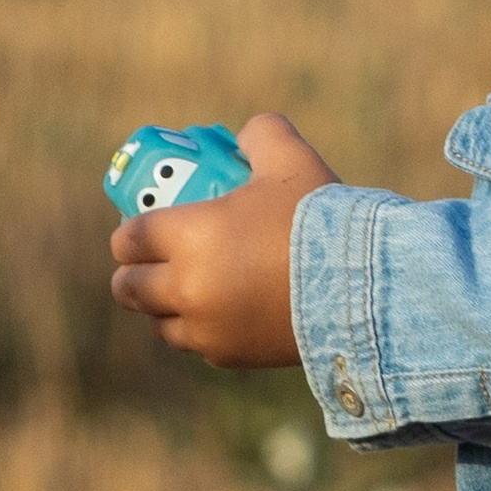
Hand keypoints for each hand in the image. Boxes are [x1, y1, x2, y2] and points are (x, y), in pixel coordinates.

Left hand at [108, 114, 338, 369]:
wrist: (363, 286)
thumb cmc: (321, 218)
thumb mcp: (290, 158)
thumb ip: (261, 135)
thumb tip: (247, 136)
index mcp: (187, 235)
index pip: (130, 239)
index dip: (127, 235)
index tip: (135, 232)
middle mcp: (186, 286)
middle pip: (130, 289)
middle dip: (131, 276)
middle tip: (143, 267)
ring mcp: (206, 328)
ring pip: (160, 324)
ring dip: (162, 309)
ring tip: (178, 296)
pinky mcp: (232, 356)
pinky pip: (199, 347)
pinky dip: (201, 333)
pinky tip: (217, 318)